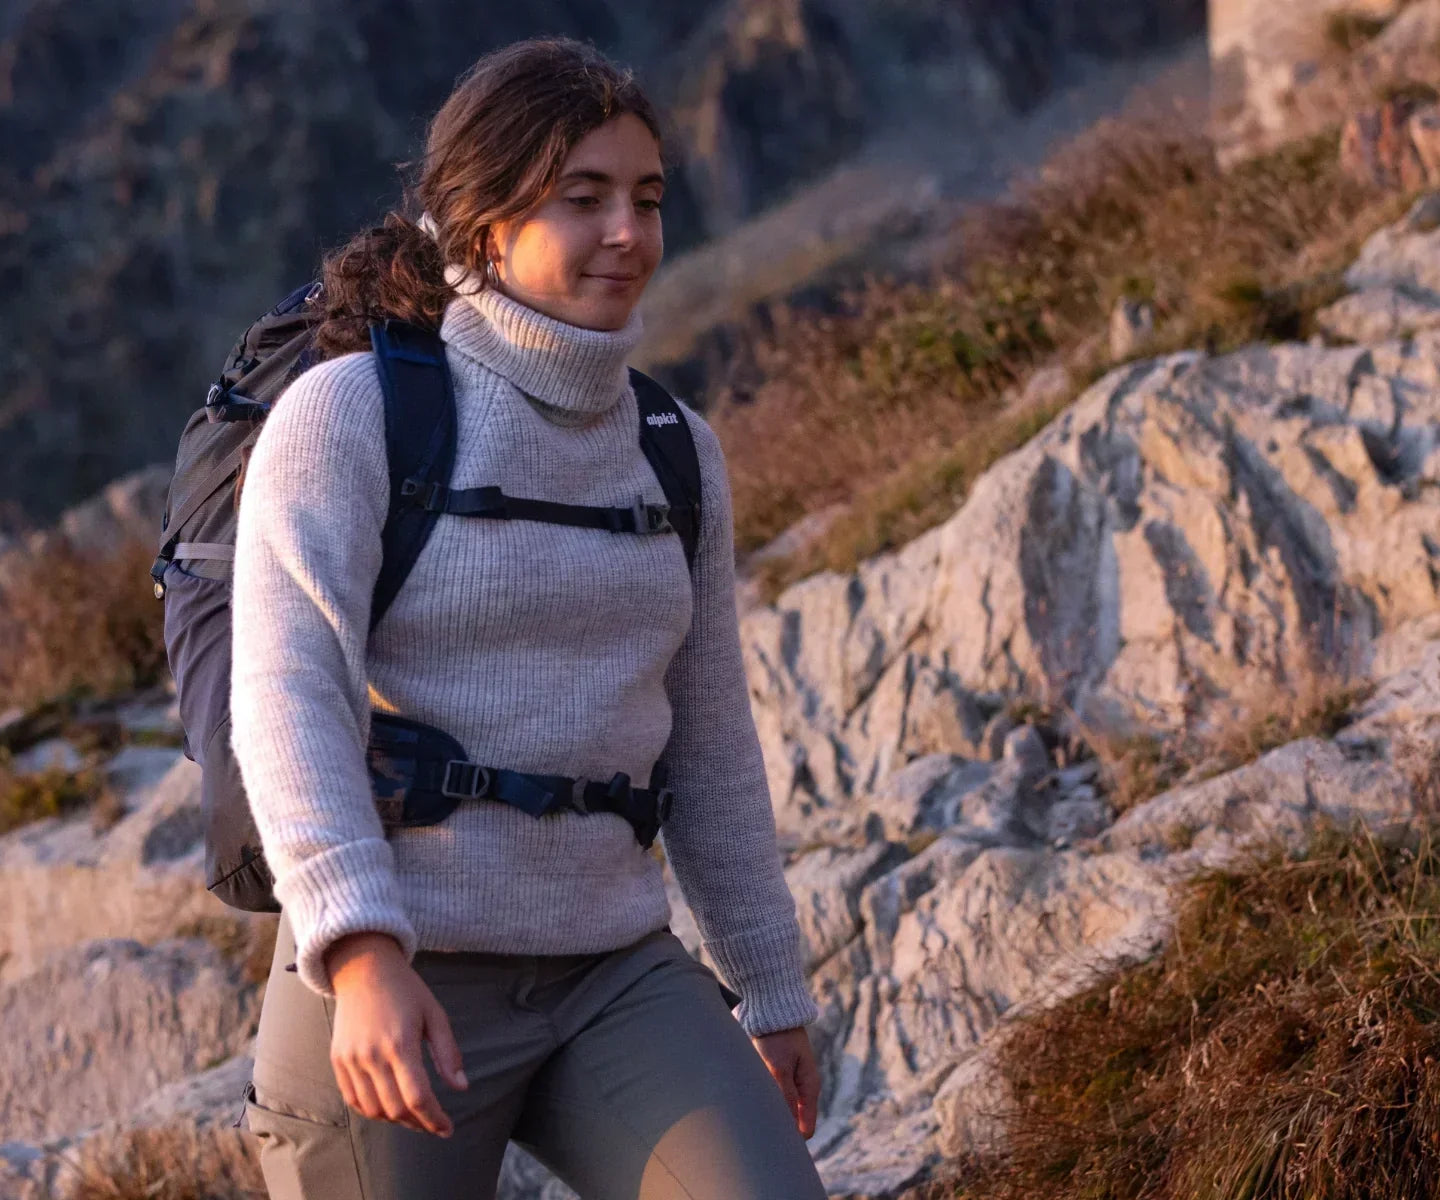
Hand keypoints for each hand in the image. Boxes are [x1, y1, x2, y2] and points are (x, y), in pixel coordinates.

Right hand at [324, 932, 468, 1136]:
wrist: (363, 968)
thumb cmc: (405, 989)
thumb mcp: (434, 1013)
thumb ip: (447, 1052)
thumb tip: (462, 1087)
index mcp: (400, 1043)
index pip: (417, 1097)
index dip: (434, 1119)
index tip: (447, 1129)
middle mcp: (371, 1055)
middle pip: (395, 1109)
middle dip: (418, 1123)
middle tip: (434, 1123)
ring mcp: (350, 1059)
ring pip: (373, 1110)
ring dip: (395, 1120)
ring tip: (413, 1116)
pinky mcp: (337, 1060)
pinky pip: (353, 1100)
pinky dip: (372, 1111)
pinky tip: (388, 1108)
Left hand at [750, 1025, 819, 1138]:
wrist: (772, 1010)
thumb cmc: (777, 1037)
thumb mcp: (779, 1068)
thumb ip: (785, 1096)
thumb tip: (789, 1127)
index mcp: (810, 1087)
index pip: (806, 1127)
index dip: (792, 1138)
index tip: (773, 1142)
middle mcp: (803, 1087)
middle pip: (794, 1121)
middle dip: (779, 1127)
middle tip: (758, 1130)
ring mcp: (792, 1082)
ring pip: (782, 1109)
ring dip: (770, 1112)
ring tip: (753, 1113)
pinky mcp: (780, 1075)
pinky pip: (775, 1097)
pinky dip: (765, 1100)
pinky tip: (752, 1100)